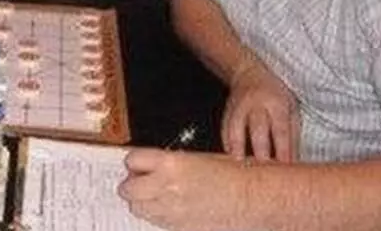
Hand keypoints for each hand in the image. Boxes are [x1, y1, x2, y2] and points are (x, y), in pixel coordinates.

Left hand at [118, 149, 251, 230]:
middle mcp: (167, 188)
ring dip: (142, 201)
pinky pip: (155, 221)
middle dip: (132, 184)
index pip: (132, 160)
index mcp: (171, 165)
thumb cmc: (235, 176)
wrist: (253, 199)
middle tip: (140, 180)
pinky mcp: (178, 228)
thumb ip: (170, 162)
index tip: (137, 163)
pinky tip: (170, 207)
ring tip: (155, 195)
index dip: (134, 161)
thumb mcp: (198, 157)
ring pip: (138, 208)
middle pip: (127, 189)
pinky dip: (157, 214)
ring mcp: (171, 211)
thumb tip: (152, 166)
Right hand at [224, 57, 299, 161]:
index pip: (280, 131)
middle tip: (265, 174)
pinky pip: (225, 133)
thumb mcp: (291, 108)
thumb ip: (292, 135)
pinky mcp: (226, 114)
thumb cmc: (275, 94)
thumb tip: (293, 161)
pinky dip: (228, 148)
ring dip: (239, 152)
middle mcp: (256, 105)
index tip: (286, 168)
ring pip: (236, 132)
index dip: (283, 150)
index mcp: (276, 103)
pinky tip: (233, 162)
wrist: (248, 74)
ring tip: (243, 171)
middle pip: (257, 131)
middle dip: (261, 153)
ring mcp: (238, 109)